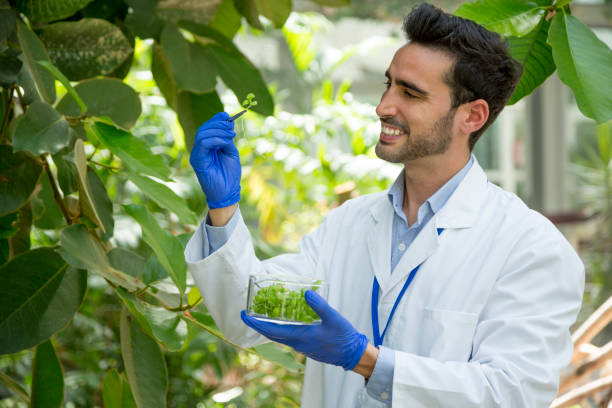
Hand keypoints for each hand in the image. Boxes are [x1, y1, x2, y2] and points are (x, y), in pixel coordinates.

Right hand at [190, 112, 240, 208]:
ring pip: (202, 134)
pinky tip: (225, 142)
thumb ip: (228, 138)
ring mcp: (197, 154)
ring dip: (218, 131)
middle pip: (204, 128)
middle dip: (218, 124)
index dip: (217, 119)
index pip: (208, 127)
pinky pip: (202, 144)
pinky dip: (215, 140)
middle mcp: (200, 148)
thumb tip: (228, 122)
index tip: (228, 116)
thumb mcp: (231, 152)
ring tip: (231, 135)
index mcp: (208, 145)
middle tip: (231, 127)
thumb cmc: (230, 174)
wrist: (228, 192)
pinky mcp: (197, 160)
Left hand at [241, 290, 368, 370]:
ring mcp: (300, 345)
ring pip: (279, 335)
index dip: (255, 323)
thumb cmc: (342, 337)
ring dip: (268, 325)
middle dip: (258, 324)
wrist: (352, 354)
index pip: (270, 331)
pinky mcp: (306, 345)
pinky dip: (280, 327)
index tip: (243, 315)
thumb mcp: (332, 318)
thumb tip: (306, 292)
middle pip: (271, 333)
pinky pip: (287, 336)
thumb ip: (319, 305)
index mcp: (298, 336)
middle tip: (248, 312)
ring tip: (263, 312)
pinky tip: (284, 319)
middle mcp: (296, 342)